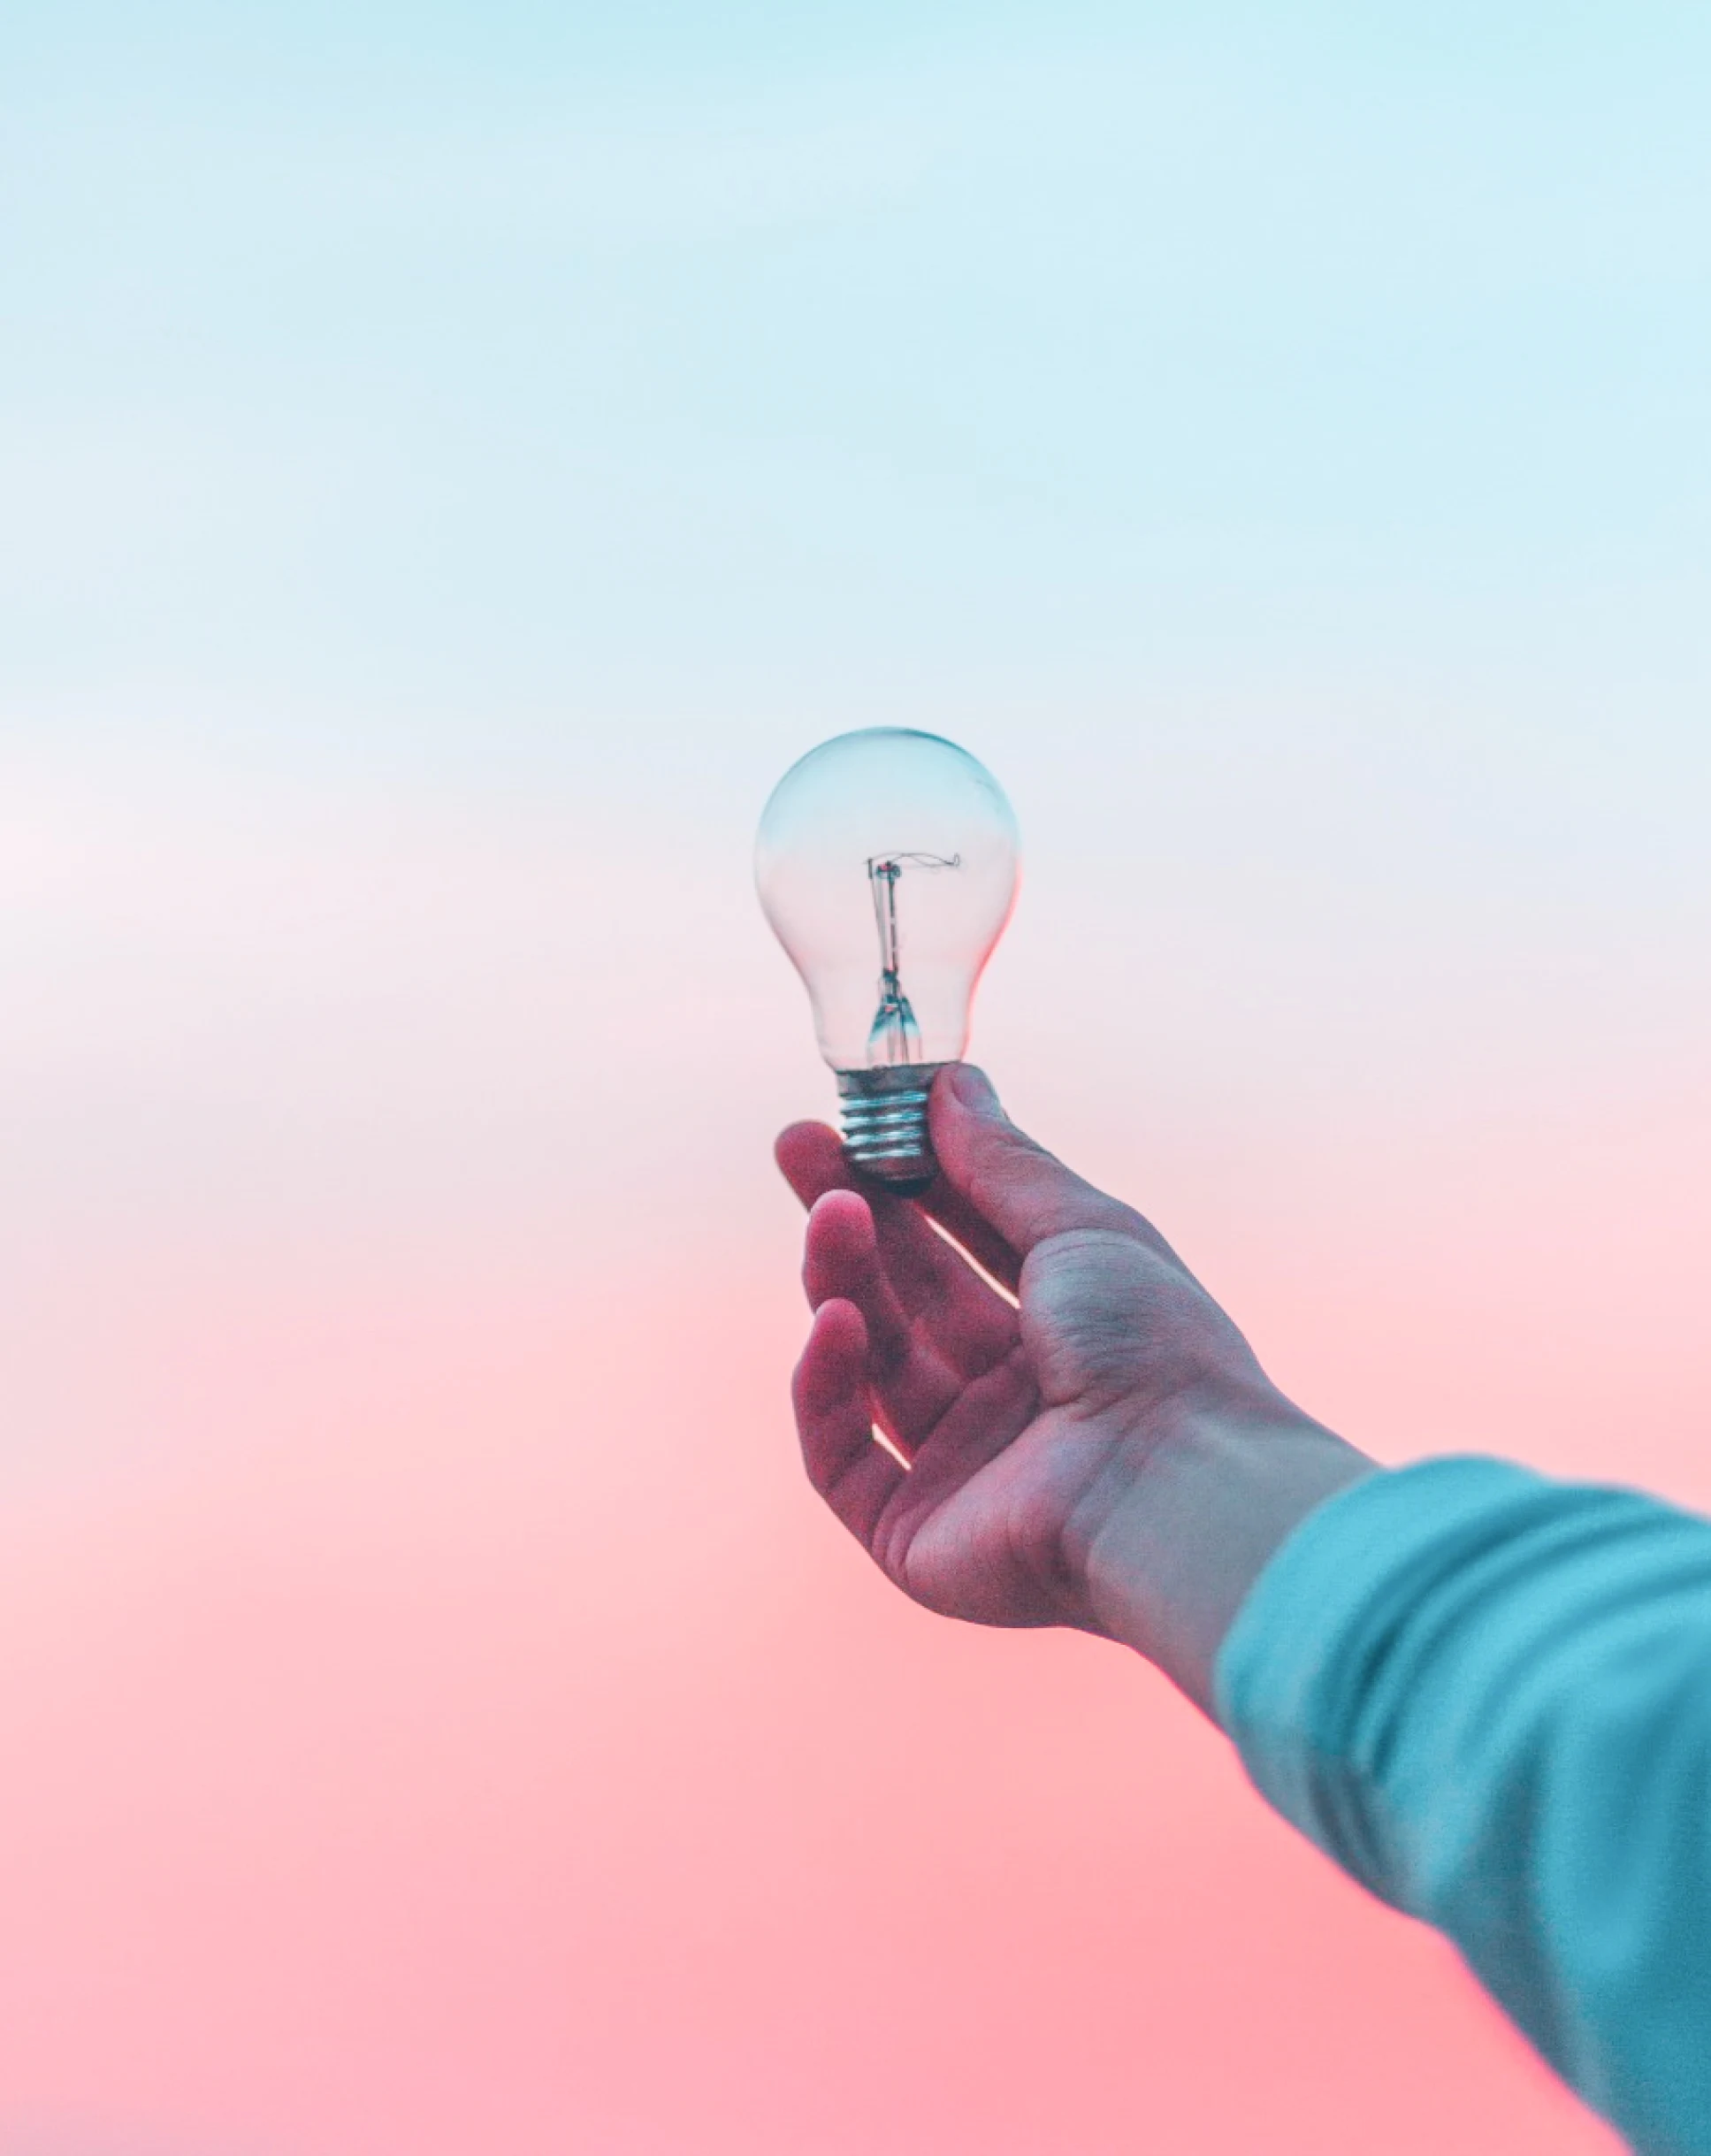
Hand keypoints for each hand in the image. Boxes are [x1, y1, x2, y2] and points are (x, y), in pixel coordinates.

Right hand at [777, 1065, 1371, 1712]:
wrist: (1174, 1486)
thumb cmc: (1153, 1349)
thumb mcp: (1083, 1228)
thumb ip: (1003, 1163)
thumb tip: (950, 1082)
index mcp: (1065, 1333)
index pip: (964, 1244)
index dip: (906, 1181)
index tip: (853, 1119)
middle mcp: (1012, 1402)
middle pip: (906, 1297)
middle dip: (851, 1218)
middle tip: (797, 1146)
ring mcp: (962, 1470)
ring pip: (871, 1365)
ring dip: (841, 1282)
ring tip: (830, 1214)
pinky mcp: (914, 1537)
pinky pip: (841, 1457)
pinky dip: (827, 1388)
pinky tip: (833, 1321)